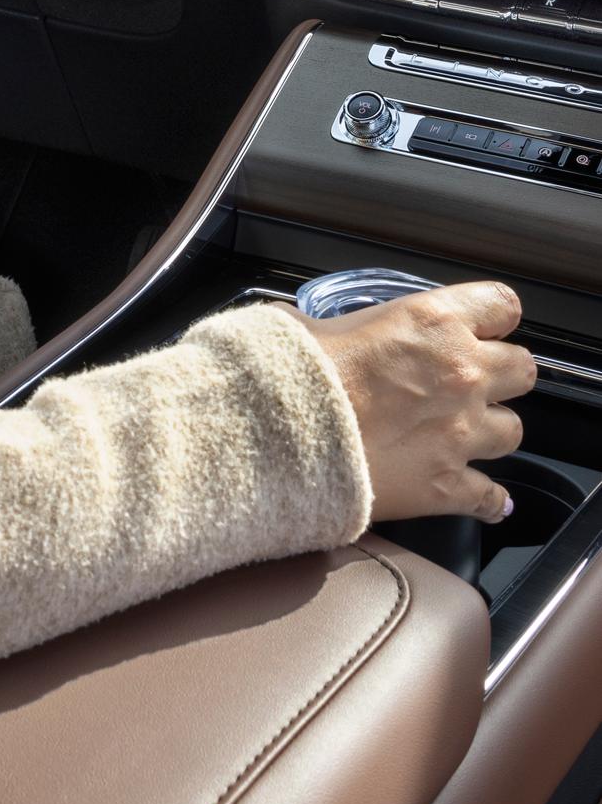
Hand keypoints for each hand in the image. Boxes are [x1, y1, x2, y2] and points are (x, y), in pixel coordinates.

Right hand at [298, 282, 535, 523]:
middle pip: (522, 369)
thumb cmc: (291, 371)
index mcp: (431, 322)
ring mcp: (462, 432)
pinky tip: (479, 497)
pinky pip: (491, 497)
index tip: (478, 326)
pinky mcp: (448, 484)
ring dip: (489, 431)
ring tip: (458, 434)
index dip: (491, 316)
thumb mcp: (306, 323)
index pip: (500, 304)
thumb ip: (329, 325)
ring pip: (513, 431)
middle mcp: (461, 373)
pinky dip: (487, 499)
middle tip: (466, 380)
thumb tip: (314, 332)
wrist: (281, 434)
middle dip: (500, 374)